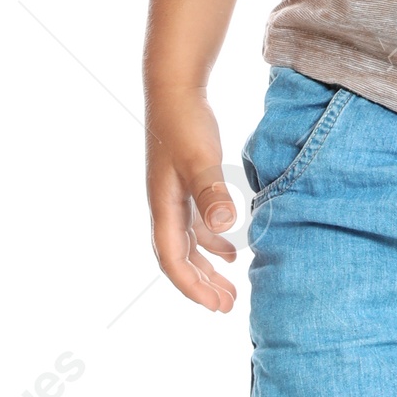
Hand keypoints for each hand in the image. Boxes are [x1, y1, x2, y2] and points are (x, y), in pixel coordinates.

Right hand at [146, 87, 238, 312]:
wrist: (174, 89)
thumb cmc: (185, 123)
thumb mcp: (201, 158)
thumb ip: (211, 192)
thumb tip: (224, 227)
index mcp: (164, 208)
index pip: (173, 260)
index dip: (192, 287)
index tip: (216, 306)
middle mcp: (165, 207)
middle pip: (179, 259)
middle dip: (201, 286)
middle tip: (227, 307)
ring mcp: (174, 197)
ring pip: (188, 244)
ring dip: (207, 268)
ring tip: (230, 288)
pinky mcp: (185, 184)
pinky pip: (196, 225)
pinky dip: (212, 242)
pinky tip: (232, 249)